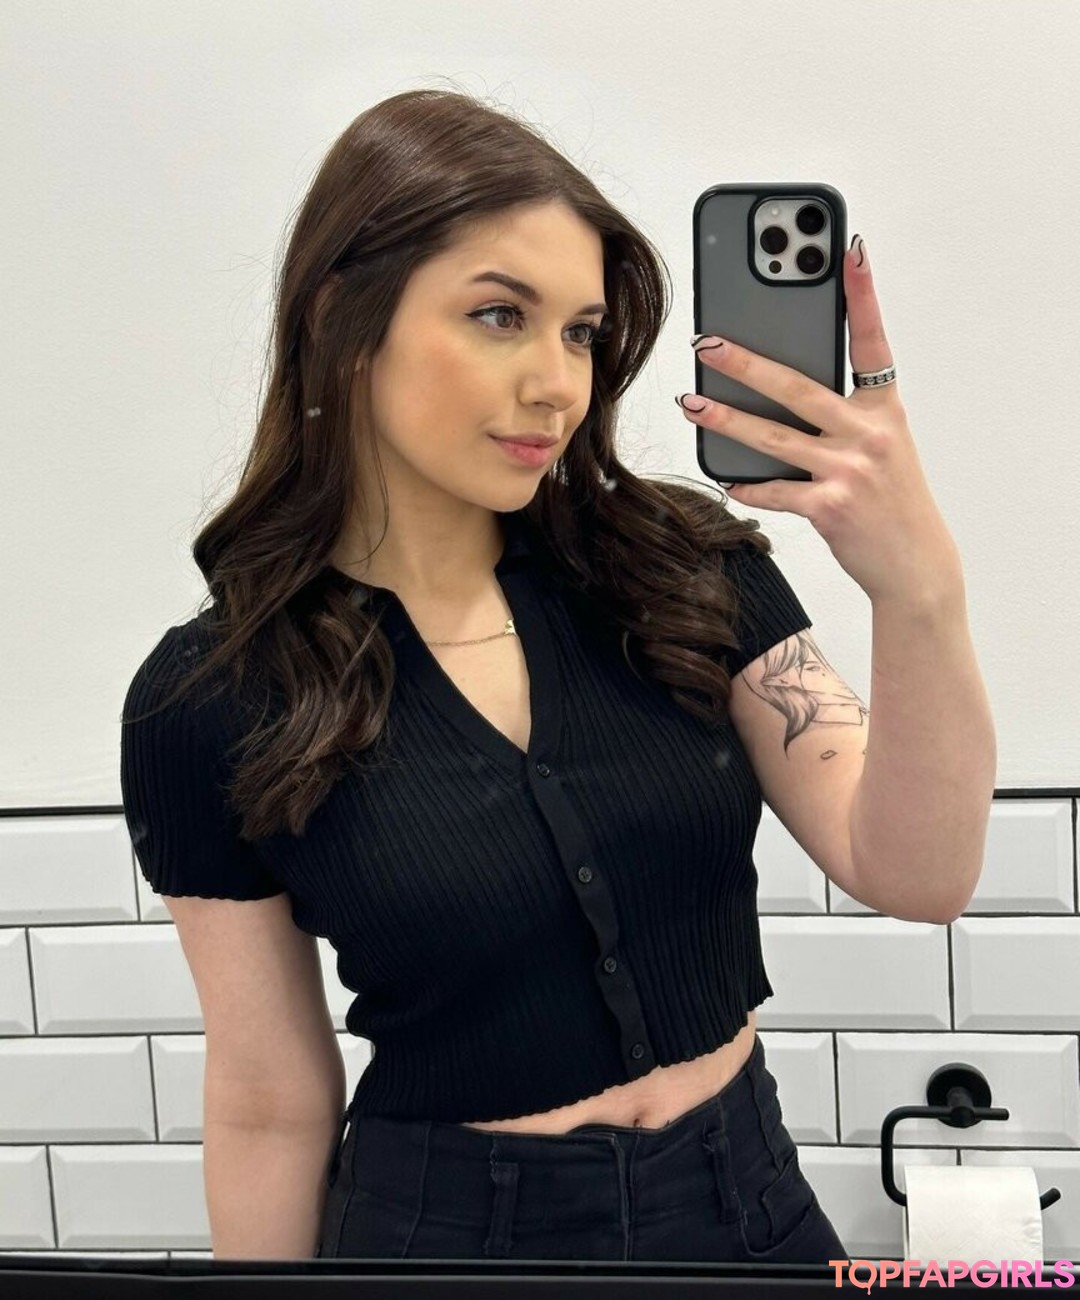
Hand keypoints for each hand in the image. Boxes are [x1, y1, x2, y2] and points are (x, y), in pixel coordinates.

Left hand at [677, 237, 961, 606]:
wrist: (916, 564)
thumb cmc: (893, 500)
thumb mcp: (883, 446)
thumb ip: (844, 416)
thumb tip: (779, 392)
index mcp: (885, 409)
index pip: (872, 341)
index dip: (862, 294)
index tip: (848, 250)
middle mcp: (869, 433)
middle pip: (797, 387)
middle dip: (747, 363)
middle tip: (709, 341)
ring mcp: (850, 470)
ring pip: (773, 437)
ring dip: (726, 420)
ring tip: (692, 403)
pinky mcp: (832, 507)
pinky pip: (776, 490)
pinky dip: (748, 485)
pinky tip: (726, 479)